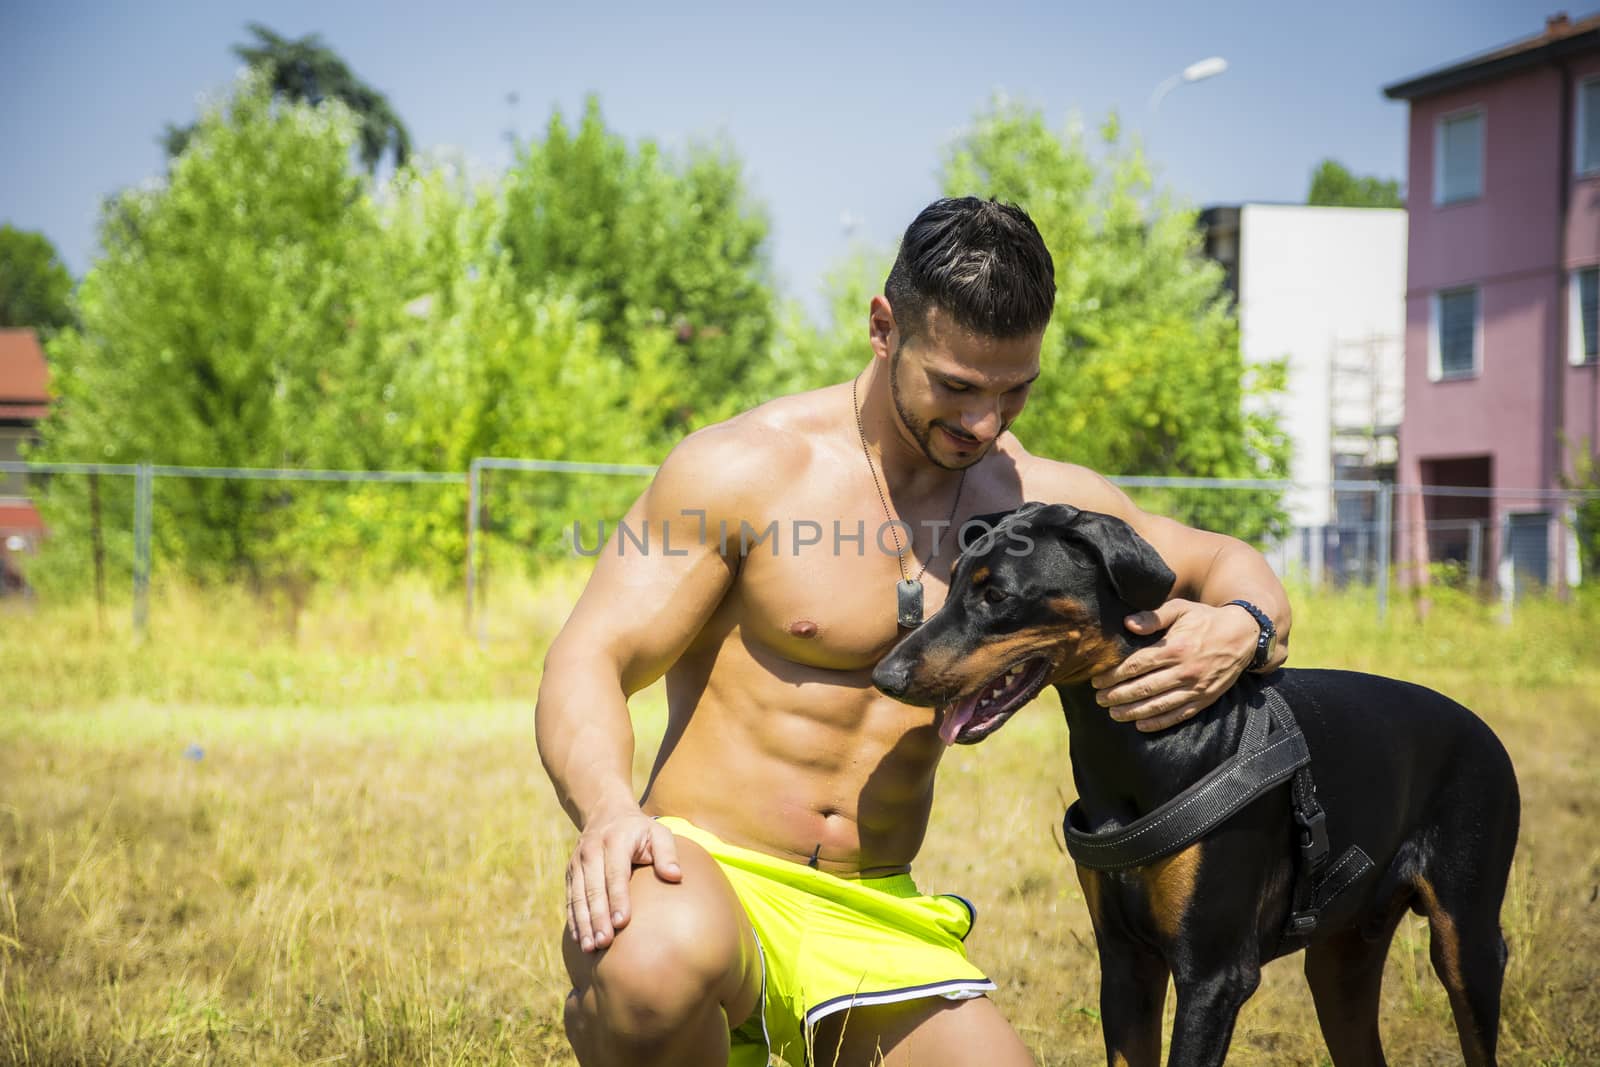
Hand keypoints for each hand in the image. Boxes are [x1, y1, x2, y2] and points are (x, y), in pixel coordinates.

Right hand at [566, 805, 680, 952]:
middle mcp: (592, 851)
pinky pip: (570, 898)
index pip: (616, 874)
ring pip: (578, 896)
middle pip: (593, 889)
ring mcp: (577, 862)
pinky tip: (578, 939)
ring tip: (589, 947)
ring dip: (583, 923)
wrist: (606, 812)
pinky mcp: (570, 872)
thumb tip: (675, 876)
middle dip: (598, 917)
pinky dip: (573, 919)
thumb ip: (668, 854)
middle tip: (604, 943)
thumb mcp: (658, 833)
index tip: (622, 922)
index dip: (618, 898)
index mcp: (615, 841)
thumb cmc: (640, 830)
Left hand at [1090, 599, 1258, 731]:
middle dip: (1118, 695)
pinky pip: (1178, 715)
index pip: (1137, 665)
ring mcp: (1196, 687)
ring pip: (1158, 705)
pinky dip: (1158, 722)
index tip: (1098, 679)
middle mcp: (1185, 670)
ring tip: (1113, 713)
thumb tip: (1127, 624)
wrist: (1243, 635)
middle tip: (1099, 699)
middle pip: (1144, 688)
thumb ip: (1154, 616)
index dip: (1114, 674)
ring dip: (1133, 711)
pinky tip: (1140, 724)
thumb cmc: (1205, 619)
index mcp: (1176, 648)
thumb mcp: (1181, 609)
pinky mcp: (1204, 699)